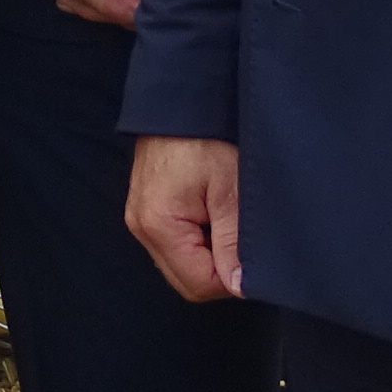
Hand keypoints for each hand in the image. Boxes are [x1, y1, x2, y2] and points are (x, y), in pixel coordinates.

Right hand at [126, 135, 243, 302]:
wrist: (178, 104)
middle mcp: (140, 228)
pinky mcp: (146, 211)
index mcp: (158, 225)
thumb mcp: (231, 191)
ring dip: (209, 255)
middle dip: (220, 270)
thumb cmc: (205, 139)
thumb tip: (239, 287)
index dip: (232, 278)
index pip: (199, 284)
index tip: (251, 251)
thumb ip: (233, 244)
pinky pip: (174, 246)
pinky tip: (212, 216)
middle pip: (186, 281)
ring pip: (181, 265)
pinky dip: (198, 242)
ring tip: (226, 220)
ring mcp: (140, 220)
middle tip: (240, 236)